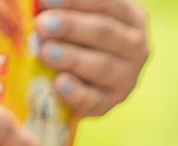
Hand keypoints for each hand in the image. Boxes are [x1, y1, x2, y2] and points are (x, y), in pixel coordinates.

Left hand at [31, 0, 150, 116]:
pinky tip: (59, 84)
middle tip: (42, 26)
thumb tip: (42, 4)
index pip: (106, 4)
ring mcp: (127, 78)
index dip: (76, 2)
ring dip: (72, 59)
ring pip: (102, 66)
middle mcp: (136, 47)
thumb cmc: (77, 36)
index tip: (46, 1)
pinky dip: (76, 93)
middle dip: (71, 27)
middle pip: (104, 33)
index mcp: (130, 17)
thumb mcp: (79, 18)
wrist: (81, 76)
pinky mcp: (112, 103)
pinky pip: (95, 100)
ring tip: (45, 52)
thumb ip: (65, 10)